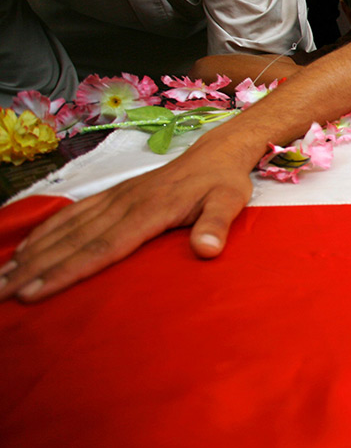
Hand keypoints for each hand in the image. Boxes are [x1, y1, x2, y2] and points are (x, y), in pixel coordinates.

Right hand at [0, 141, 254, 303]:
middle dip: (34, 269)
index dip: (66, 271)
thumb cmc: (224, 183)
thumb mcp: (230, 202)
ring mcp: (115, 198)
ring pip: (66, 228)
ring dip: (31, 253)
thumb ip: (217, 225)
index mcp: (148, 211)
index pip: (101, 248)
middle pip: (72, 241)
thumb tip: (207, 249)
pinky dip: (46, 232)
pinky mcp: (113, 194)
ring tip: (0, 278)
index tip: (34, 292)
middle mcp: (124, 204)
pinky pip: (73, 214)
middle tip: (0, 294)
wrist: (217, 153)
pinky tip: (25, 249)